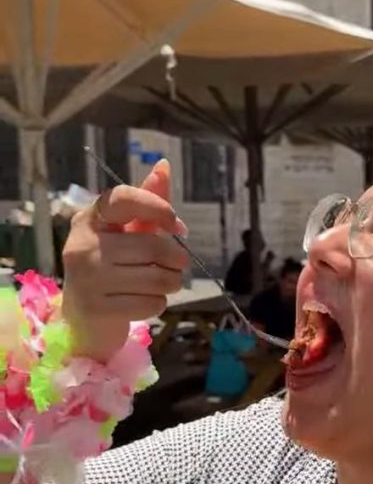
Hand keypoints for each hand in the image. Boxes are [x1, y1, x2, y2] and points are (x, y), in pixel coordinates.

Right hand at [62, 160, 187, 358]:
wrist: (85, 317)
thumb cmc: (111, 266)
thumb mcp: (127, 231)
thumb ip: (147, 202)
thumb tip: (164, 165)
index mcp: (90, 218)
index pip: (124, 198)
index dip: (158, 208)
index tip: (178, 226)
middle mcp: (82, 244)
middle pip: (151, 246)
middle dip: (176, 258)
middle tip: (178, 265)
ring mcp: (86, 277)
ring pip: (155, 277)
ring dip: (172, 282)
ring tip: (167, 282)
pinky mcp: (96, 308)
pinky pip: (150, 302)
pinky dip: (159, 303)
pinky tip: (148, 300)